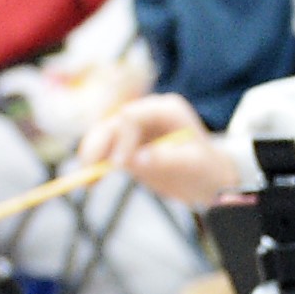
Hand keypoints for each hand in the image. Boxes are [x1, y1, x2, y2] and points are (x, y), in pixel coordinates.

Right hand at [80, 92, 242, 204]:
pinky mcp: (127, 146)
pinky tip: (90, 183)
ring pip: (104, 135)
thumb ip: (166, 160)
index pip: (133, 115)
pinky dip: (96, 165)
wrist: (208, 179)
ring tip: (86, 180)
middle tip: (89, 167)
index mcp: (165, 110)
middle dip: (99, 143)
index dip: (122, 137)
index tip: (120, 164)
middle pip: (114, 122)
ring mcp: (135, 129)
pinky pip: (106, 152)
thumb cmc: (207, 168)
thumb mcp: (193, 165)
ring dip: (92, 154)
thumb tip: (137, 159)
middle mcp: (147, 114)